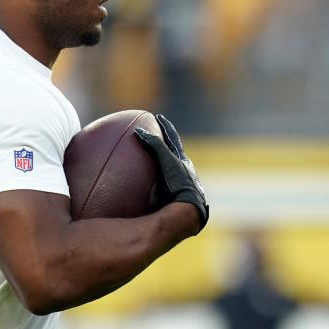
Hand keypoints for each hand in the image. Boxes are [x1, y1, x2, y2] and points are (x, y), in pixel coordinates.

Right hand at [134, 114, 208, 232]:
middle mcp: (184, 173)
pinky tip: (142, 199)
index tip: (158, 117)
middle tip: (155, 139)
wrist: (190, 211)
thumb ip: (155, 145)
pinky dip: (151, 192)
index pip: (173, 139)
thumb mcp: (167, 161)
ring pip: (170, 175)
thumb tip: (138, 131)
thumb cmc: (180, 184)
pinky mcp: (175, 203)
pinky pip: (160, 194)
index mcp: (182, 161)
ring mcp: (180, 188)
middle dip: (166, 148)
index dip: (166, 127)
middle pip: (173, 156)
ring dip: (161, 171)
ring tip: (148, 170)